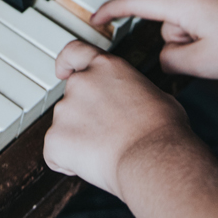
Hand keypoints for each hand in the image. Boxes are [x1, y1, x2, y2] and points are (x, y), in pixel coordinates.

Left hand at [42, 42, 192, 196]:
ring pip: (64, 126)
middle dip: (83, 116)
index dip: (66, 63)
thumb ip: (134, 91)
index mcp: (107, 67)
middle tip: (105, 135)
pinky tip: (93, 165)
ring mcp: (65, 109)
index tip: (62, 72)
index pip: (75, 52)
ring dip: (78, 139)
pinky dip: (67, 161)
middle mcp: (82, 82)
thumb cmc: (163, 131)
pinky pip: (54, 152)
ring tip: (107, 152)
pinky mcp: (55, 138)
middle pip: (72, 97)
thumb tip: (137, 103)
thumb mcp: (157, 95)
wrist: (153, 158)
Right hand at [89, 0, 217, 79]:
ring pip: (189, 20)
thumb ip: (171, 61)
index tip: (96, 19)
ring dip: (201, 37)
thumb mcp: (201, 64)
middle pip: (168, 22)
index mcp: (182, 2)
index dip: (111, 12)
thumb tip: (166, 56)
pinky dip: (214, 28)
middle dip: (182, 42)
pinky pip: (206, 13)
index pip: (135, 3)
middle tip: (210, 55)